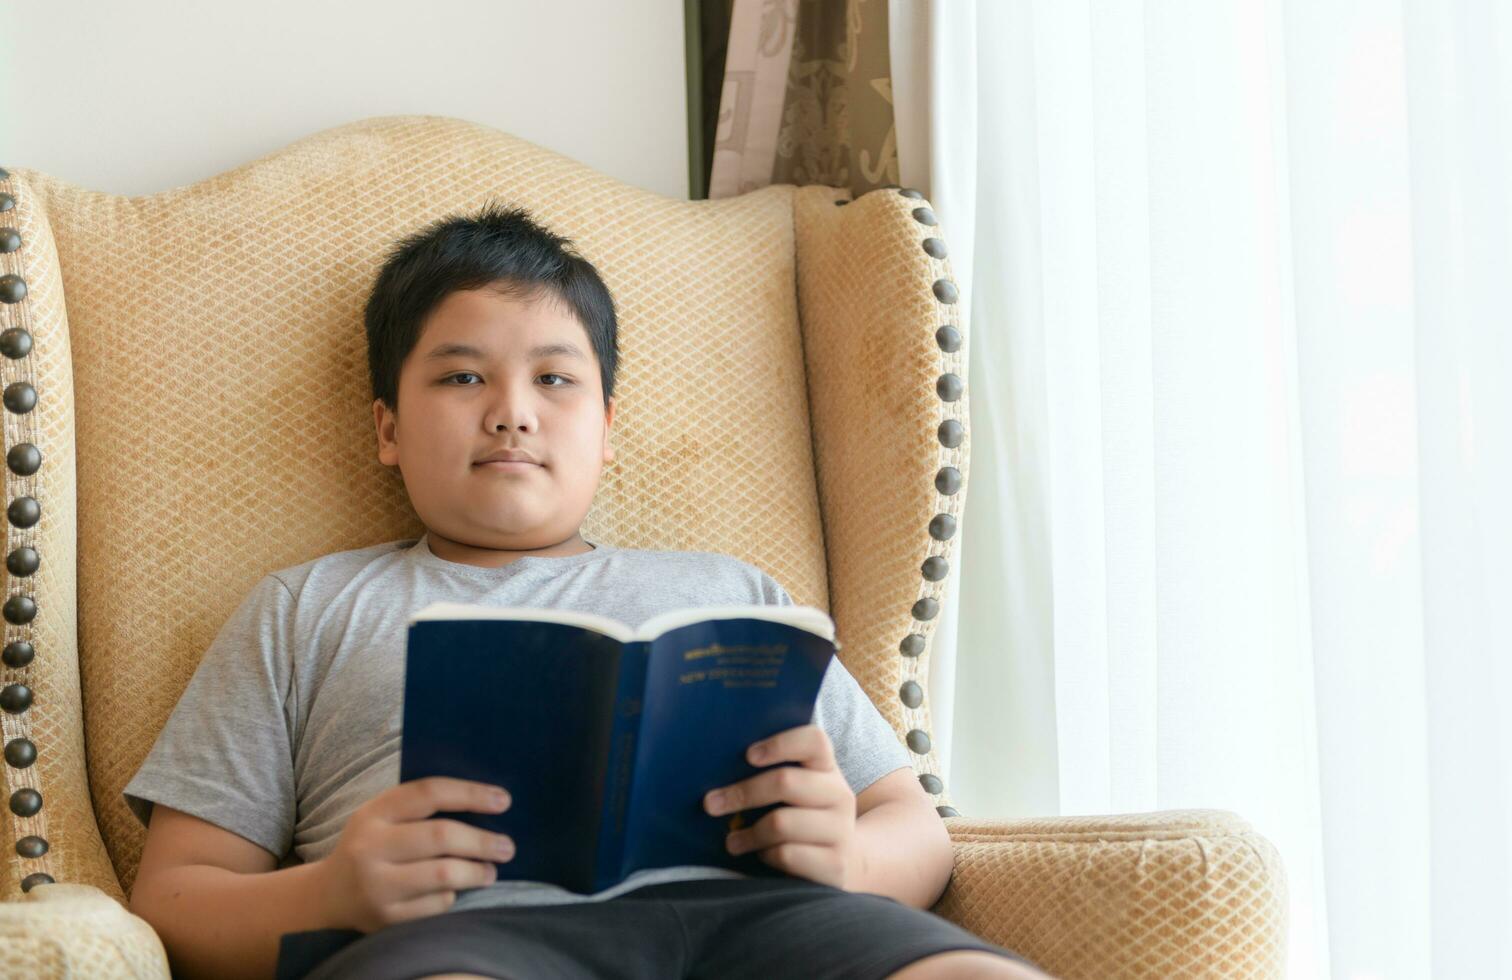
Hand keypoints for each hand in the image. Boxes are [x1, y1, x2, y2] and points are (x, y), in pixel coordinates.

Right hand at [317, 776, 515, 931]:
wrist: (328, 896)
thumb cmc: (373, 846)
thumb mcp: (383, 818)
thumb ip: (422, 806)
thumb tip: (486, 801)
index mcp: (373, 813)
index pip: (429, 793)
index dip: (470, 794)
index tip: (504, 801)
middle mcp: (370, 847)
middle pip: (441, 837)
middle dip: (482, 841)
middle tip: (507, 846)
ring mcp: (376, 886)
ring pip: (443, 875)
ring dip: (476, 872)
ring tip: (490, 871)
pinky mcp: (385, 919)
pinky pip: (436, 905)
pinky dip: (452, 896)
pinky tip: (456, 890)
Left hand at [702, 723, 861, 889]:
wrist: (840, 863)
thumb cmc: (802, 820)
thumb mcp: (795, 794)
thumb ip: (771, 776)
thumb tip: (720, 770)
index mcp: (827, 769)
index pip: (814, 741)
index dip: (780, 744)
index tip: (748, 756)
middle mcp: (840, 795)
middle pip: (785, 782)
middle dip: (742, 793)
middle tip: (711, 804)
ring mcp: (841, 831)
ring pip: (781, 823)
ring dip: (749, 833)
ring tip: (732, 841)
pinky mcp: (835, 865)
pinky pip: (787, 855)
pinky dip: (766, 855)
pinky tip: (762, 856)